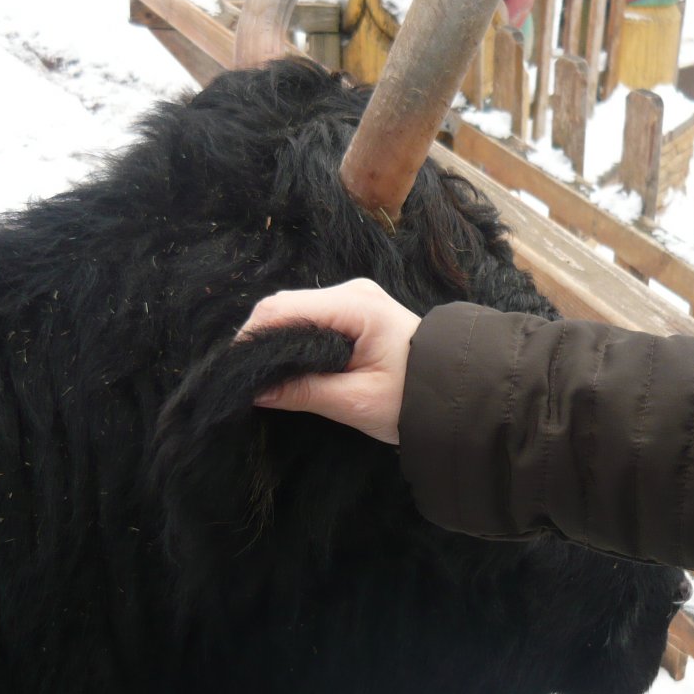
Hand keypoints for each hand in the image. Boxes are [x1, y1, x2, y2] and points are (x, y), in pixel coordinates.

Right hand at [237, 279, 419, 444]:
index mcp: (354, 305)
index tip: (235, 371)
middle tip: (244, 379)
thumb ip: (303, 392)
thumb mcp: (356, 401)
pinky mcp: (355, 313)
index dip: (252, 338)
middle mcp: (351, 292)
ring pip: (294, 312)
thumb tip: (254, 390)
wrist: (459, 394)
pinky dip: (292, 340)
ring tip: (261, 376)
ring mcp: (354, 299)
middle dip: (259, 340)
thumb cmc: (415, 400)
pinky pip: (310, 319)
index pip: (282, 309)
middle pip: (284, 306)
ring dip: (275, 341)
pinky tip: (286, 367)